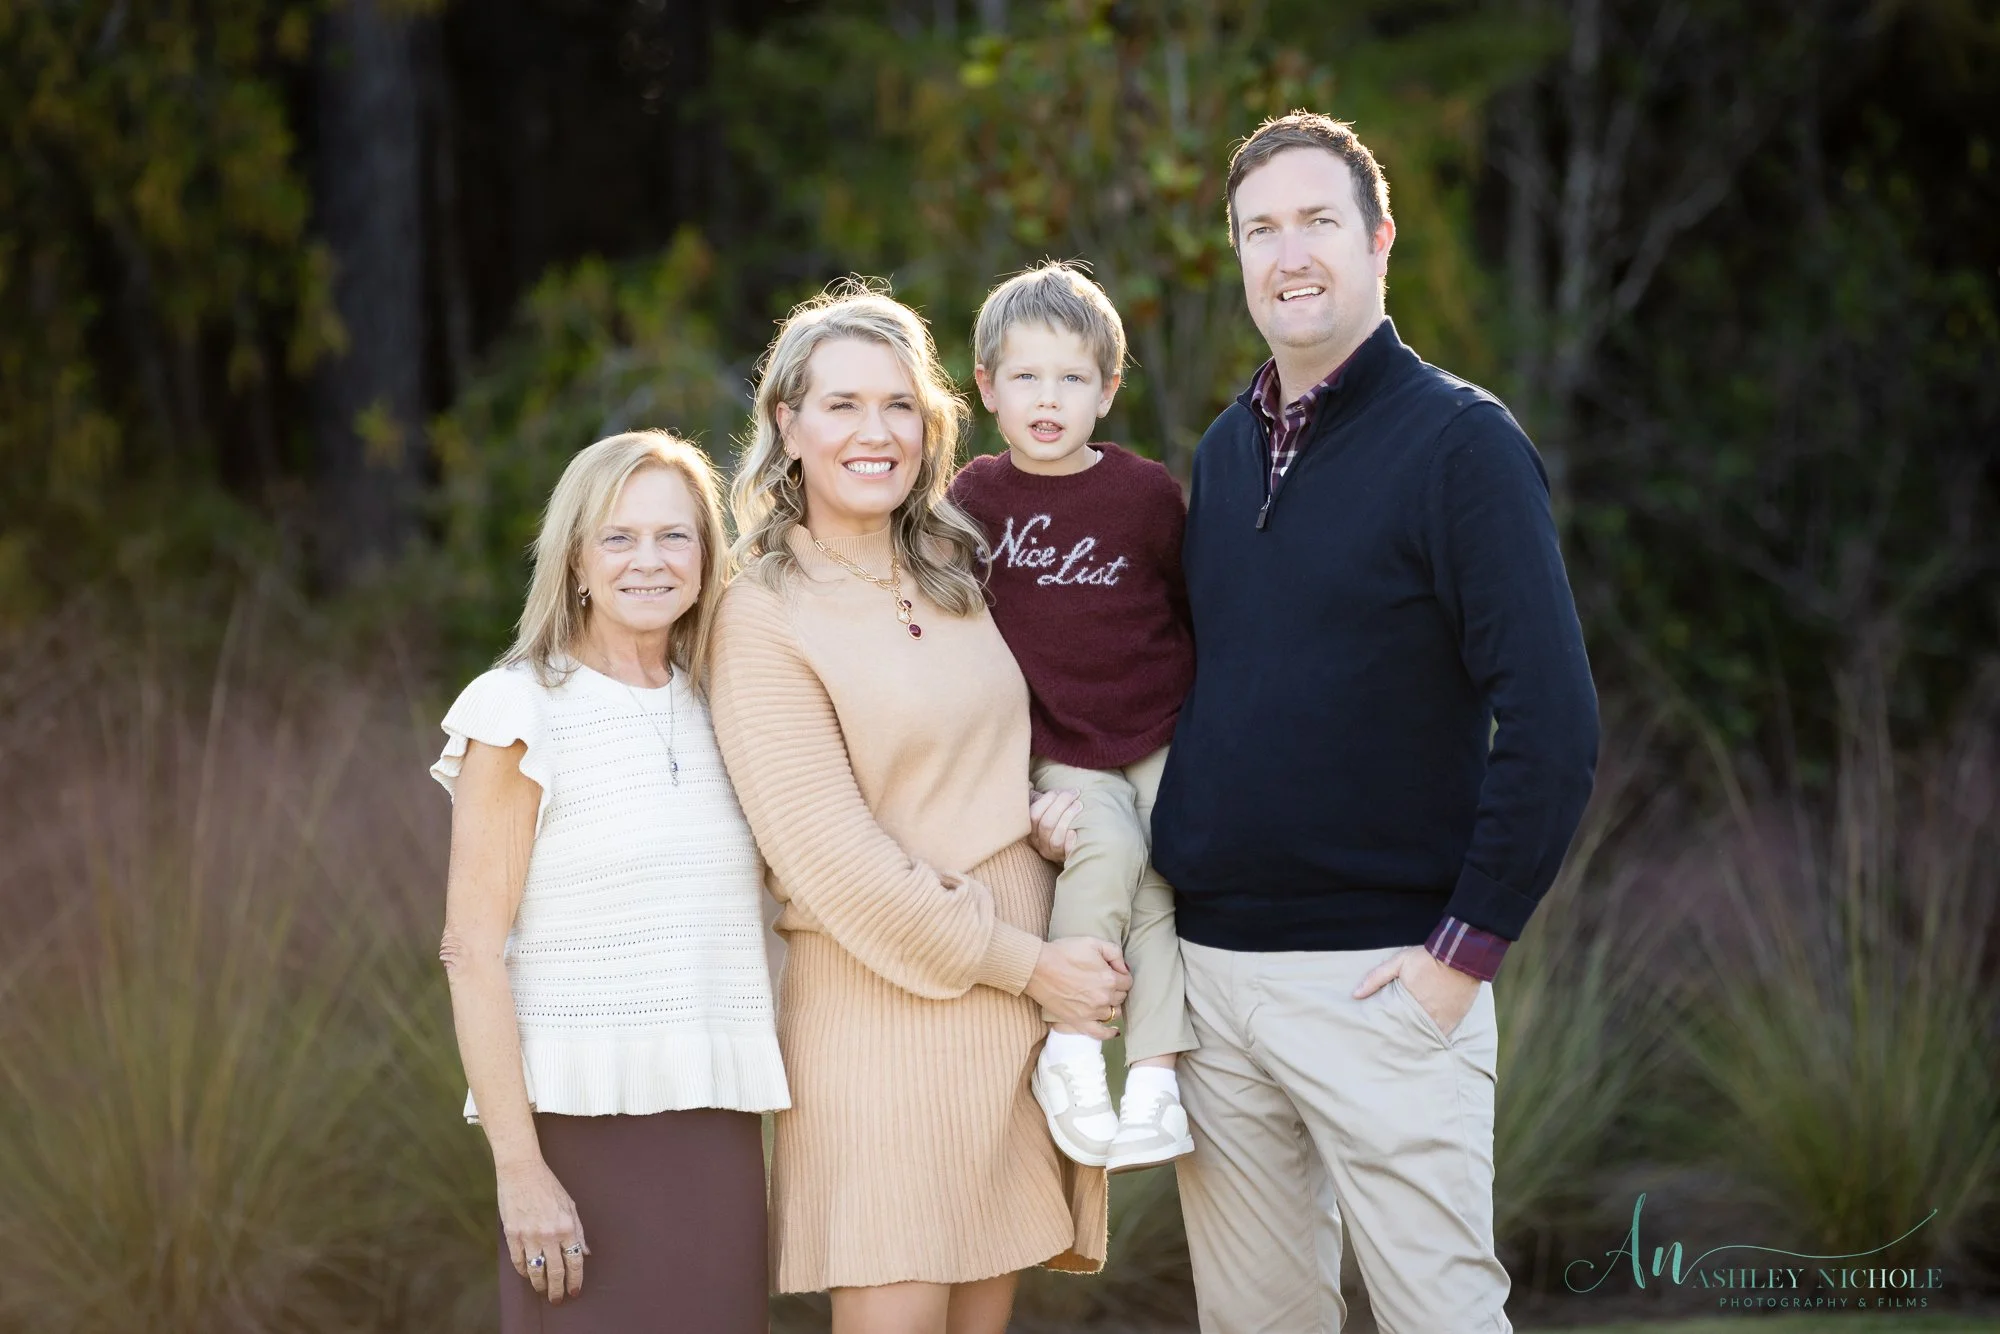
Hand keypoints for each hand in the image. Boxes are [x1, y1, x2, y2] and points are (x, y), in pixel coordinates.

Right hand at [497, 1157, 588, 1303]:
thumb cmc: (548, 1186)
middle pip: (556, 1271)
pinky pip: (518, 1261)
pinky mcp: (512, 1235)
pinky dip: (523, 1271)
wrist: (521, 1171)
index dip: (576, 1280)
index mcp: (567, 1226)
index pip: (575, 1261)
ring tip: (542, 1290)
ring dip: (540, 1285)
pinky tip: (527, 1274)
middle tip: (557, 1299)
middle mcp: (549, 1234)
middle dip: (557, 1289)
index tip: (574, 1291)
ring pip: (536, 1271)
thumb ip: (579, 1231)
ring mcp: (529, 1236)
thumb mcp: (570, 1205)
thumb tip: (586, 1252)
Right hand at [1026, 937, 1130, 1037]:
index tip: (1113, 971)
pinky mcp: (1078, 1022)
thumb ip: (1114, 953)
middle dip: (1117, 989)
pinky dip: (1109, 1034)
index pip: (1128, 981)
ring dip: (1112, 1006)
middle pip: (1121, 997)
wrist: (1038, 967)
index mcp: (1109, 978)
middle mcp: (1103, 997)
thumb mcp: (1093, 942)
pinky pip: (1099, 1034)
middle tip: (1105, 982)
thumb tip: (1124, 968)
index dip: (1122, 975)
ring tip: (1103, 998)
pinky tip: (1114, 1031)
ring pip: (1113, 1013)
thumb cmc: (1063, 952)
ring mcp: (1091, 1012)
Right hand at [1027, 786, 1083, 862]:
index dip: (1048, 800)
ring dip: (1068, 818)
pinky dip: (1070, 840)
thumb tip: (1030, 785)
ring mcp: (1051, 852)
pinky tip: (1076, 830)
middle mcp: (1038, 843)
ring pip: (1056, 838)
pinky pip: (1066, 851)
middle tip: (1074, 794)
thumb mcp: (1045, 811)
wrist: (1070, 845)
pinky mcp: (1064, 858)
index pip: (1034, 814)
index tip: (1062, 790)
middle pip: (1046, 824)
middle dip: (1061, 805)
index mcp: (1031, 829)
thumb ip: (1040, 800)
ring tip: (1079, 805)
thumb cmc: (1057, 820)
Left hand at [1353, 946, 1478, 1039]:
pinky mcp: (1455, 1020)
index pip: (1394, 1027)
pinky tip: (1428, 1041)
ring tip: (1408, 1048)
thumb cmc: (1427, 959)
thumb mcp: (1398, 963)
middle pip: (1410, 1036)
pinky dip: (1435, 1037)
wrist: (1460, 956)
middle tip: (1392, 1048)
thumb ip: (1376, 978)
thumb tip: (1355, 994)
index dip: (1388, 1034)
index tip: (1380, 1039)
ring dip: (1418, 1040)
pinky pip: (1444, 1035)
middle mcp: (1426, 1017)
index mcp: (1410, 1005)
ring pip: (1426, 1037)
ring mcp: (1442, 1020)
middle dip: (1402, 1040)